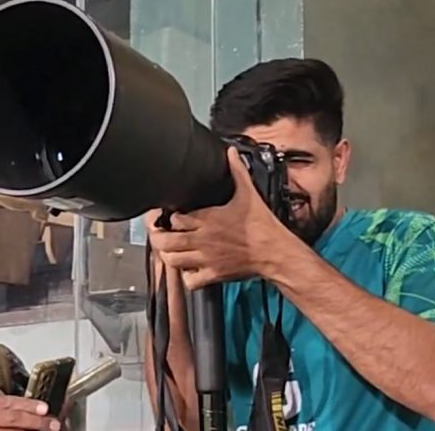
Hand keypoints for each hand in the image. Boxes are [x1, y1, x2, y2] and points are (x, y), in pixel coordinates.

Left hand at [146, 147, 292, 288]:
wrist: (276, 251)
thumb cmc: (262, 225)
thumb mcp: (248, 193)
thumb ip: (237, 171)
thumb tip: (232, 152)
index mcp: (208, 218)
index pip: (174, 218)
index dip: (168, 218)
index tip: (169, 217)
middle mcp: (203, 239)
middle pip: (165, 241)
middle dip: (158, 238)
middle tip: (160, 235)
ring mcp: (206, 259)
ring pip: (172, 261)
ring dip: (168, 256)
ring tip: (171, 251)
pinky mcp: (213, 275)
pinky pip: (190, 281)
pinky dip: (186, 277)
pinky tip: (190, 269)